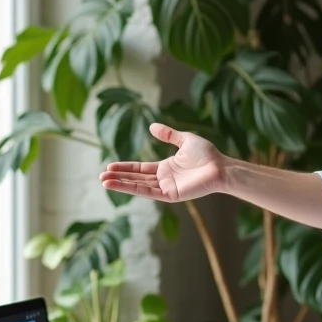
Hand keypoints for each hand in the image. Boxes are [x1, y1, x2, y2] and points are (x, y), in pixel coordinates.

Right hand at [99, 123, 224, 202]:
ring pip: (139, 186)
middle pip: (136, 179)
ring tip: (104, 182)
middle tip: (101, 177)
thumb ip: (168, 135)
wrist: (220, 166)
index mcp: (166, 168)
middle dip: (118, 178)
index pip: (140, 169)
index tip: (109, 166)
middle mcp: (164, 179)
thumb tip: (152, 126)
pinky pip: (148, 192)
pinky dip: (133, 189)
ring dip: (121, 185)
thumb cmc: (207, 155)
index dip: (125, 168)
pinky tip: (120, 186)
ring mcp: (166, 188)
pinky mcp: (171, 195)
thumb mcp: (185, 140)